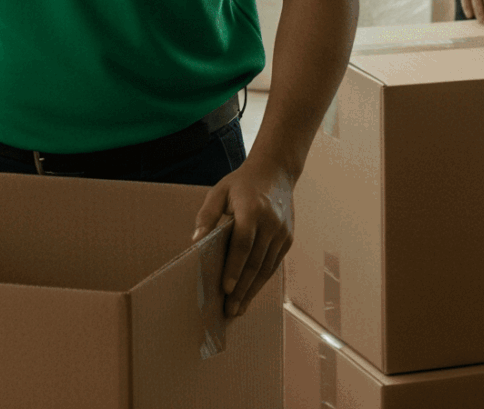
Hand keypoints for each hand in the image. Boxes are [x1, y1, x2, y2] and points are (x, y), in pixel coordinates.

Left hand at [192, 155, 291, 318]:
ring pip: (266, 267)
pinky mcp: (288, 238)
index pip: (243, 243)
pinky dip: (262, 280)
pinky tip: (251, 293)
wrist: (276, 173)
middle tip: (229, 309)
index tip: (226, 288)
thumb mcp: (219, 192)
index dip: (234, 267)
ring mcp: (282, 232)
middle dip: (242, 288)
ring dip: (252, 290)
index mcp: (252, 209)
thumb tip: (196, 242)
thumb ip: (207, 216)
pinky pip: (274, 264)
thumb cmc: (241, 184)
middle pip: (255, 261)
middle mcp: (271, 222)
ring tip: (238, 308)